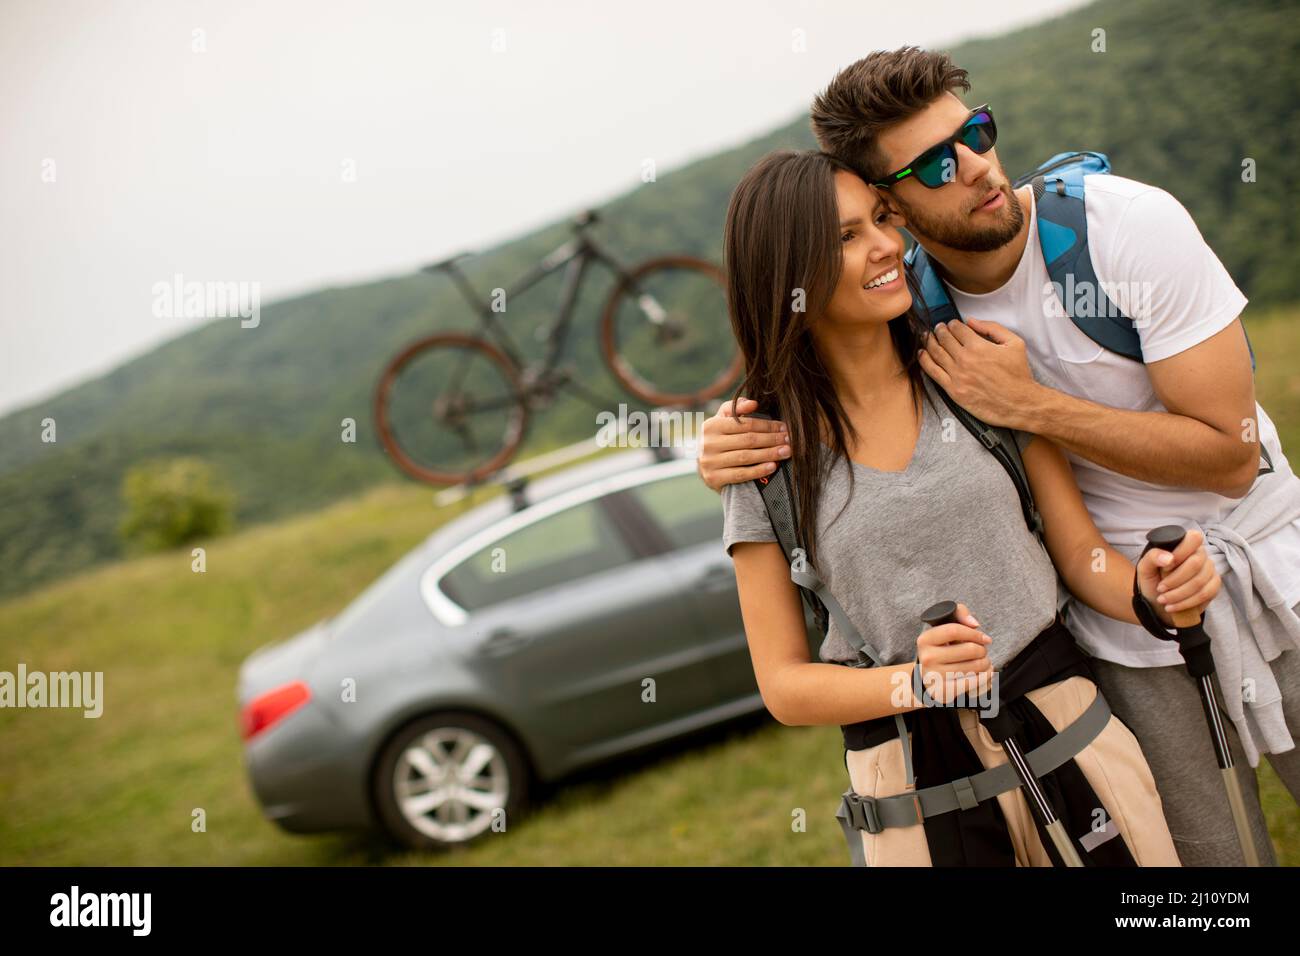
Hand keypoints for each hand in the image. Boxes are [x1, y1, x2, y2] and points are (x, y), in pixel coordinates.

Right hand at [697, 397, 790, 491]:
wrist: (703, 468)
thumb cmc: (719, 439)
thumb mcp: (723, 420)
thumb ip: (736, 408)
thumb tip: (753, 403)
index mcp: (711, 425)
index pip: (745, 424)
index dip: (767, 426)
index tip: (784, 428)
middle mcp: (708, 443)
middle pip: (748, 440)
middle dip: (772, 439)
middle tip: (789, 440)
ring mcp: (710, 462)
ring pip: (746, 457)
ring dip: (769, 454)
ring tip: (786, 452)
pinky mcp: (713, 478)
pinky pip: (741, 474)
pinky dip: (758, 471)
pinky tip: (773, 466)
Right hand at [915, 602, 992, 704]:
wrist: (927, 679)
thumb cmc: (941, 649)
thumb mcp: (943, 628)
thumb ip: (958, 613)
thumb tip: (975, 624)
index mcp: (925, 639)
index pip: (954, 630)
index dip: (974, 633)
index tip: (985, 638)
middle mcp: (927, 658)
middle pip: (969, 650)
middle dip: (982, 650)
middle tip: (983, 651)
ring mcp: (934, 676)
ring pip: (974, 667)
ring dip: (986, 663)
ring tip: (984, 662)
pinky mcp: (944, 691)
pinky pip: (973, 683)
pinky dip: (985, 677)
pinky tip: (986, 673)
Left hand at [917, 317, 1038, 427]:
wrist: (1019, 403)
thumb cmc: (1018, 375)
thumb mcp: (1014, 343)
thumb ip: (992, 328)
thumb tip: (971, 321)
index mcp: (979, 346)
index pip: (957, 329)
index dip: (952, 324)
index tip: (951, 324)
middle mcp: (965, 360)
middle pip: (944, 339)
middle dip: (939, 330)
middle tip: (937, 328)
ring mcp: (957, 376)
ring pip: (935, 353)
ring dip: (929, 342)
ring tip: (926, 336)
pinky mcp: (953, 391)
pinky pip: (933, 373)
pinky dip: (924, 361)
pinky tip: (921, 354)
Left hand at [1135, 528, 1220, 625]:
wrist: (1156, 602)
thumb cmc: (1153, 580)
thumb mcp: (1145, 568)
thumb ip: (1152, 557)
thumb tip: (1168, 558)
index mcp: (1185, 544)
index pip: (1194, 538)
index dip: (1180, 553)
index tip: (1165, 568)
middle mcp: (1200, 554)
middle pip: (1196, 563)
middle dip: (1175, 579)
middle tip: (1160, 588)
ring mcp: (1209, 570)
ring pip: (1200, 581)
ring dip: (1178, 594)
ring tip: (1163, 600)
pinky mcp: (1214, 585)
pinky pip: (1206, 593)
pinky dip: (1186, 602)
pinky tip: (1173, 606)